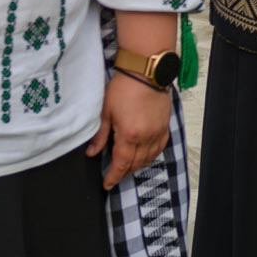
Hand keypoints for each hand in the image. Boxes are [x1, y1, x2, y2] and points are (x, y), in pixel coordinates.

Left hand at [86, 72, 172, 189]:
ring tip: (128, 167)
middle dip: (124, 172)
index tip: (107, 184)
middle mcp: (146, 137)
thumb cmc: (123, 88)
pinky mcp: (165, 125)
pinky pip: (160, 147)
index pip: (121, 164)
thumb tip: (91, 152)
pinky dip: (152, 155)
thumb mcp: (106, 111)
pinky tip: (145, 155)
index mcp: (129, 135)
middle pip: (135, 163)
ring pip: (149, 158)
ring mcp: (157, 132)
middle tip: (115, 175)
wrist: (146, 72)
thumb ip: (100, 135)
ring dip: (138, 165)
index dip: (113, 176)